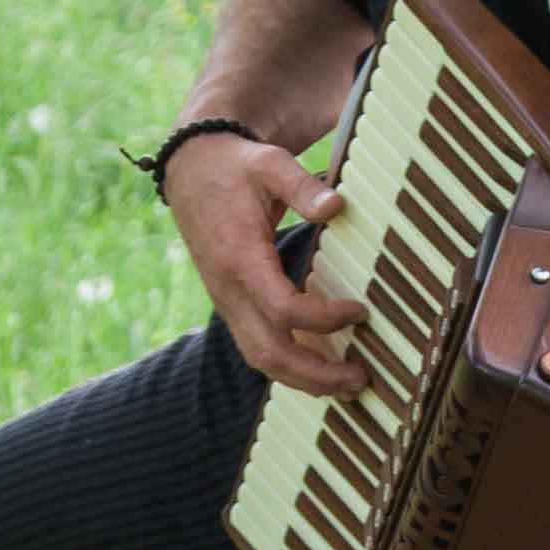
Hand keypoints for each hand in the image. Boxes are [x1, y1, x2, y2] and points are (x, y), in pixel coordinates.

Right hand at [165, 133, 368, 394]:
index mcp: (239, 258)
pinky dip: (291, 368)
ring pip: (262, 360)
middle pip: (270, 353)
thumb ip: (302, 187)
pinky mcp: (233, 308)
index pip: (282, 309)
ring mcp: (228, 304)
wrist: (189, 173)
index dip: (324, 318)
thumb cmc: (234, 168)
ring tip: (348, 385)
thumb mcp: (268, 164)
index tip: (361, 310)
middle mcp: (230, 290)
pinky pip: (259, 350)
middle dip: (317, 374)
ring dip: (306, 380)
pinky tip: (323, 371)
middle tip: (361, 377)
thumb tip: (337, 206)